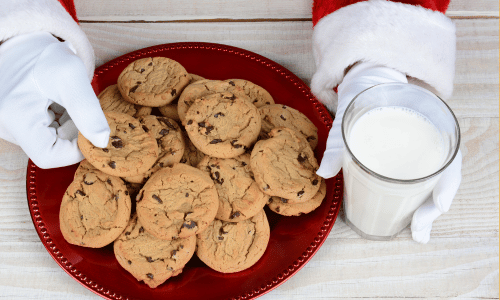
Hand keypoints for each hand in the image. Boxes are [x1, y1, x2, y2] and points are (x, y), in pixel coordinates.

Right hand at [0, 32, 109, 168]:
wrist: (23, 41)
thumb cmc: (43, 55)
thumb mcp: (70, 75)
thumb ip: (88, 110)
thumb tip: (103, 141)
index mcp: (15, 118)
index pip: (49, 156)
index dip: (76, 150)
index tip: (91, 130)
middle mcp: (7, 127)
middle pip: (52, 149)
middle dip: (74, 133)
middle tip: (80, 107)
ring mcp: (11, 126)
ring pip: (51, 140)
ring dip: (69, 126)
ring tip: (67, 100)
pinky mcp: (18, 123)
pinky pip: (46, 132)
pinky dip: (61, 121)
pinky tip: (60, 102)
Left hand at [315, 62, 460, 242]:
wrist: (367, 78)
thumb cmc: (363, 94)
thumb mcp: (349, 113)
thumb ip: (337, 142)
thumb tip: (322, 174)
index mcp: (425, 120)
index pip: (448, 154)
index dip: (448, 182)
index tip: (438, 205)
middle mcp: (430, 136)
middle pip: (443, 175)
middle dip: (434, 207)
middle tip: (418, 232)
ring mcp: (422, 146)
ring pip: (435, 180)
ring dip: (428, 208)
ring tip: (417, 233)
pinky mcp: (411, 154)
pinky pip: (422, 178)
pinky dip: (419, 199)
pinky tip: (411, 217)